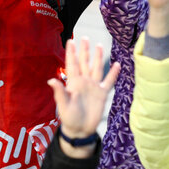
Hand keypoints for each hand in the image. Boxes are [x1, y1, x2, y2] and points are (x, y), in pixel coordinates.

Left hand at [48, 38, 119, 157]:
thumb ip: (59, 92)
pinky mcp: (102, 94)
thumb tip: (50, 80)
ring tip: (100, 46)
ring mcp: (93, 87)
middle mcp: (83, 82)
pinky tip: (117, 65)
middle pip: (84, 62)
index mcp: (73, 82)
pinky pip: (109, 81)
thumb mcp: (63, 105)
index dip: (71, 53)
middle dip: (84, 50)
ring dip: (98, 58)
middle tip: (85, 38)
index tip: (71, 41)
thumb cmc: (69, 118)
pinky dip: (113, 73)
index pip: (72, 64)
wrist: (81, 130)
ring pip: (96, 68)